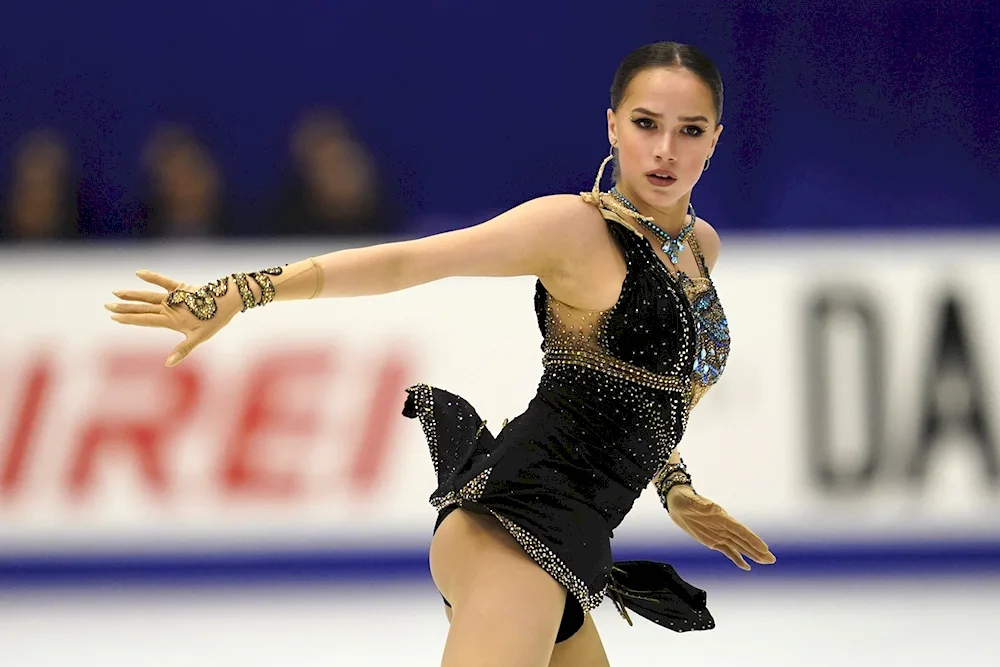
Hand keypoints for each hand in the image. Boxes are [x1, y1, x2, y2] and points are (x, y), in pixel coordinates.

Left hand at [105, 269, 242, 366]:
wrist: (230, 302)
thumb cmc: (216, 321)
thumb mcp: (200, 337)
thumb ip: (184, 350)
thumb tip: (168, 364)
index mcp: (171, 322)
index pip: (145, 320)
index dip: (129, 319)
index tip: (113, 318)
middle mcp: (170, 310)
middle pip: (143, 309)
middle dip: (124, 308)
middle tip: (106, 306)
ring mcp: (174, 299)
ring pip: (149, 296)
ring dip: (133, 294)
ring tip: (116, 292)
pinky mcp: (181, 288)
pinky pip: (165, 282)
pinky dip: (153, 277)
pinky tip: (138, 273)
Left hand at [667, 485, 775, 570]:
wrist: (676, 502)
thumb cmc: (684, 499)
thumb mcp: (690, 501)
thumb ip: (702, 506)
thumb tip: (713, 508)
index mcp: (721, 517)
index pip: (740, 530)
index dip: (752, 539)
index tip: (763, 548)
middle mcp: (724, 526)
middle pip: (744, 540)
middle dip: (757, 550)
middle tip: (771, 559)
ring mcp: (719, 534)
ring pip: (739, 546)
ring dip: (752, 554)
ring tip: (765, 562)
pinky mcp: (712, 540)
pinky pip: (728, 551)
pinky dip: (737, 559)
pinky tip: (746, 566)